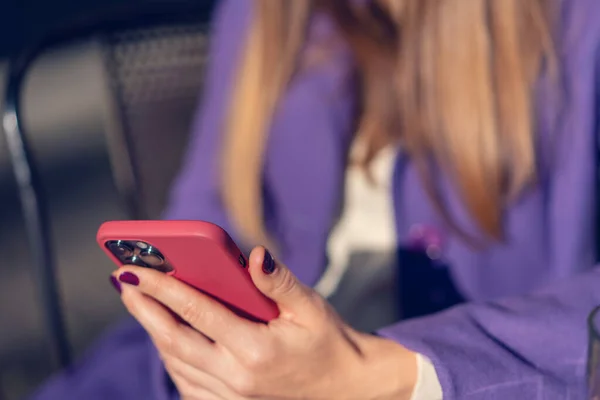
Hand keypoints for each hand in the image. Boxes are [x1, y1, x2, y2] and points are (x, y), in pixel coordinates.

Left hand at [111, 247, 416, 399]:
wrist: (345, 387)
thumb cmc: (329, 341)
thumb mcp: (311, 307)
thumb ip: (278, 282)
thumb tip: (254, 255)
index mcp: (256, 349)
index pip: (198, 313)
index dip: (164, 288)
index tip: (136, 269)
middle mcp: (237, 377)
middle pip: (175, 341)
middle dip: (144, 310)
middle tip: (123, 282)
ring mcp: (232, 396)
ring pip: (176, 364)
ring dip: (154, 332)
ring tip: (140, 304)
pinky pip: (188, 384)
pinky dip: (171, 359)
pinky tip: (166, 339)